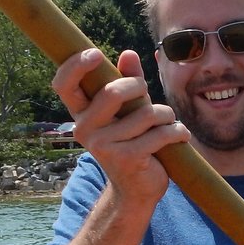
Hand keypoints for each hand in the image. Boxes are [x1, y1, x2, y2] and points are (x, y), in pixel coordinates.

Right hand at [51, 48, 189, 205]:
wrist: (136, 190)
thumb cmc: (132, 142)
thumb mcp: (128, 111)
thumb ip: (127, 82)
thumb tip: (128, 54)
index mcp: (81, 114)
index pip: (64, 85)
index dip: (75, 66)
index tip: (95, 54)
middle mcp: (86, 129)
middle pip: (114, 91)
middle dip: (139, 87)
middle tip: (147, 95)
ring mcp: (105, 145)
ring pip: (146, 113)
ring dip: (166, 115)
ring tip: (169, 122)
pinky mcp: (128, 158)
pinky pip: (160, 133)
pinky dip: (177, 131)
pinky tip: (179, 135)